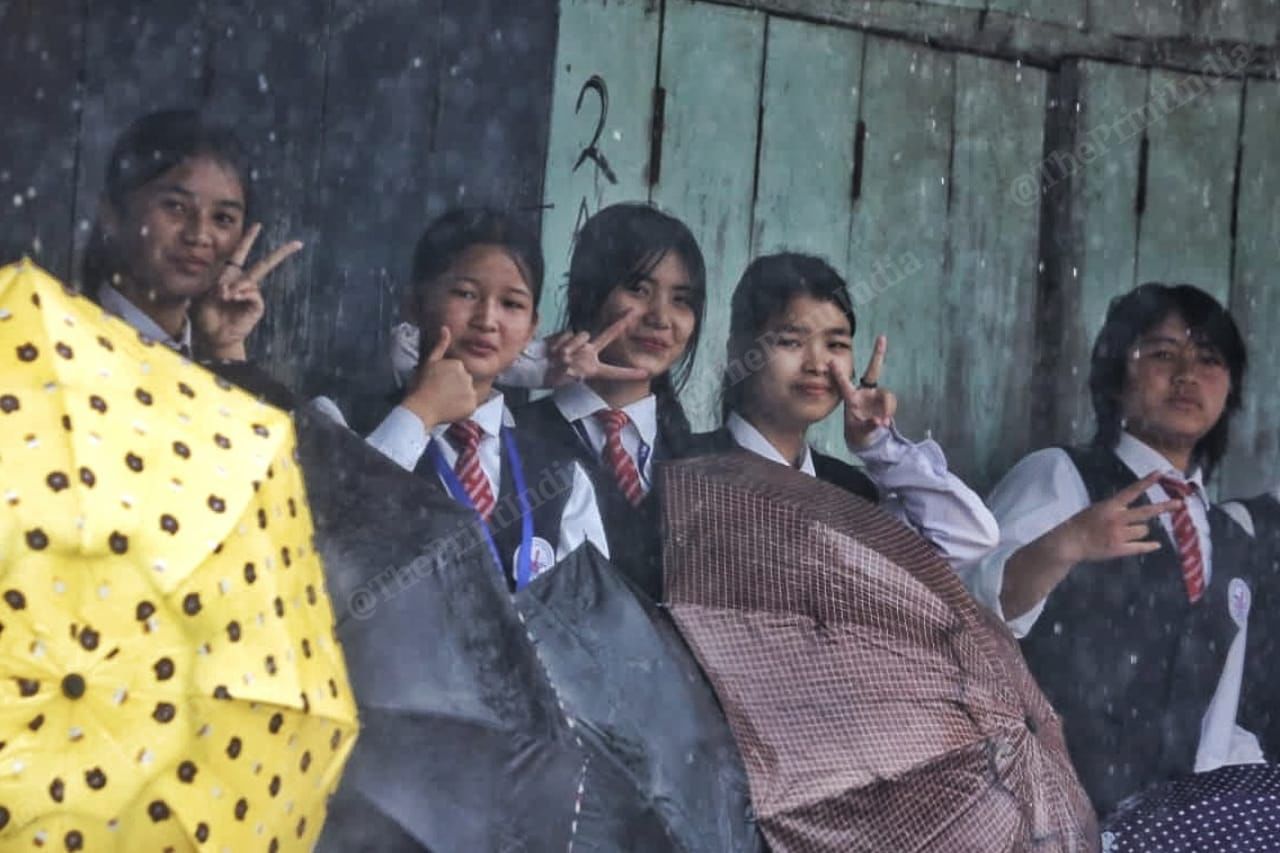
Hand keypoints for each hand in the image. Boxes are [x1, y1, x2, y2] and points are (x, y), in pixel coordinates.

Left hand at [194, 223, 302, 359]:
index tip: (258, 225)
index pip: (241, 253)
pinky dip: (243, 294)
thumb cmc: (205, 316)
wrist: (213, 336)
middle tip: (297, 243)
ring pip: (252, 281)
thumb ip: (217, 286)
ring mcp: (252, 295)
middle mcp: (243, 283)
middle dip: (280, 253)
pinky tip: (233, 298)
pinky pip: (254, 294)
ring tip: (225, 297)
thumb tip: (233, 287)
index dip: (249, 239)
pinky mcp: (256, 306)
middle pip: (265, 265)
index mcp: (230, 276)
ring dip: (238, 286)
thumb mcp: (203, 296)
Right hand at [401, 327, 478, 429]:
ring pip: (468, 394)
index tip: (437, 385)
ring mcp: (470, 391)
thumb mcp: (429, 362)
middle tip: (440, 394)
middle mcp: (467, 376)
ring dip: (460, 398)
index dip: (447, 379)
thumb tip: (445, 328)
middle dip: (455, 387)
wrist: (420, 409)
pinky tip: (451, 410)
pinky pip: (470, 406)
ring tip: (445, 403)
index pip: (457, 372)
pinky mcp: (472, 405)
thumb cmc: (420, 386)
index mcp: (457, 364)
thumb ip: (440, 345)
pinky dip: (463, 409)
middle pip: (464, 382)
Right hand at [544, 310, 649, 386]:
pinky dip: (559, 342)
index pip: (614, 371)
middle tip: (634, 312)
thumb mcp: (563, 379)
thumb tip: (568, 356)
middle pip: (608, 335)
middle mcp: (589, 353)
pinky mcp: (566, 335)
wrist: (535, 367)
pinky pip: (568, 333)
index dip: (629, 373)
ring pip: (583, 335)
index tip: (646, 373)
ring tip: (558, 358)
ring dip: (569, 347)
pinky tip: (552, 350)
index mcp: (593, 369)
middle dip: (620, 323)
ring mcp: (578, 343)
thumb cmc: (551, 377)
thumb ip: (568, 367)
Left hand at [831, 334, 895, 448]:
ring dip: (887, 408)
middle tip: (882, 338)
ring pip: (886, 394)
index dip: (838, 373)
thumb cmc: (858, 431)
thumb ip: (869, 426)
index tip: (831, 360)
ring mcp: (876, 395)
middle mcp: (865, 392)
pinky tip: (883, 423)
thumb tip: (880, 422)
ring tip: (881, 423)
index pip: (844, 383)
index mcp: (851, 398)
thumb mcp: (860, 430)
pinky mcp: (885, 401)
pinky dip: (889, 412)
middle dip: (878, 354)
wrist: (866, 437)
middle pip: (873, 371)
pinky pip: (891, 403)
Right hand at [1052, 471, 1178, 564]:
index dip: (1147, 481)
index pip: (1132, 491)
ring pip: (1143, 530)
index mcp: (1110, 506)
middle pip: (1146, 511)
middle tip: (1179, 504)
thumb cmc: (1079, 524)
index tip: (1160, 473)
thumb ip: (1114, 509)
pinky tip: (1155, 545)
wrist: (1069, 543)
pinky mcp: (1120, 549)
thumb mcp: (1096, 510)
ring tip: (1125, 533)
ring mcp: (1120, 535)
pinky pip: (1141, 546)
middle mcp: (1118, 519)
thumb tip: (1132, 512)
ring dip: (1139, 531)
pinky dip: (1149, 546)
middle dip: (1164, 507)